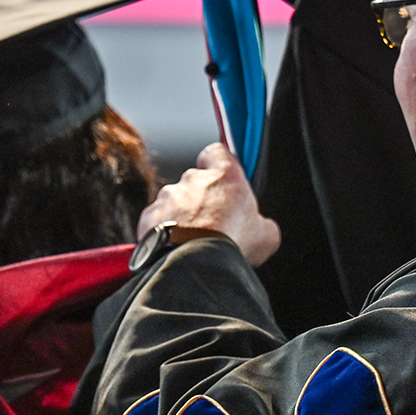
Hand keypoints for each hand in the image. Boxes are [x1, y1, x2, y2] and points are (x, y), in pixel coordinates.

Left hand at [138, 143, 279, 266]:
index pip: (217, 152)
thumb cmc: (231, 245)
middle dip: (201, 198)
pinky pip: (157, 219)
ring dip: (182, 215)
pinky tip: (174, 246)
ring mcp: (168, 196)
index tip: (222, 178)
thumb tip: (264, 229)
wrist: (195, 264)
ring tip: (192, 240)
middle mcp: (193, 179)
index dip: (218, 163)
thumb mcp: (266, 236)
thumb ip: (264, 224)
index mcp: (224, 176)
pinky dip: (163, 230)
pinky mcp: (149, 215)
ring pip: (174, 201)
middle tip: (211, 223)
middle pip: (195, 181)